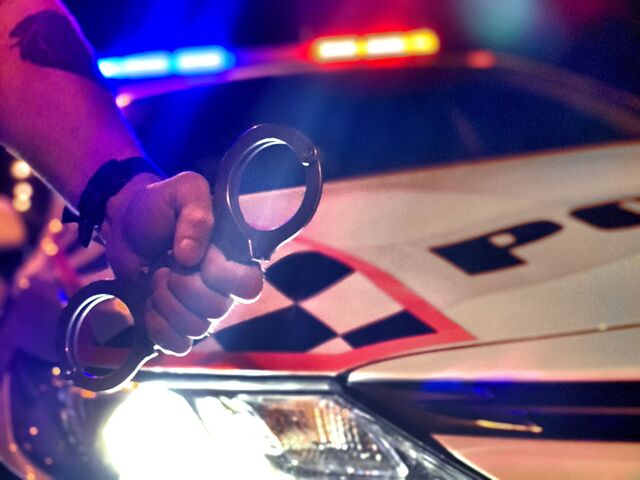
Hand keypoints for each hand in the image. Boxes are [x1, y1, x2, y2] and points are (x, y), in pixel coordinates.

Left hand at [101, 171, 262, 354]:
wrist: (125, 222)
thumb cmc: (160, 205)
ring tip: (155, 278)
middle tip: (165, 263)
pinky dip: (159, 327)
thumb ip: (196, 214)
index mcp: (234, 258)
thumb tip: (190, 254)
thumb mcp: (183, 191)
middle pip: (217, 309)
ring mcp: (199, 309)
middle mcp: (222, 288)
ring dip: (166, 304)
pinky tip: (149, 304)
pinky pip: (177, 344)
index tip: (193, 254)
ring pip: (196, 328)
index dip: (220, 275)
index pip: (249, 286)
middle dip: (183, 286)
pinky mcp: (174, 324)